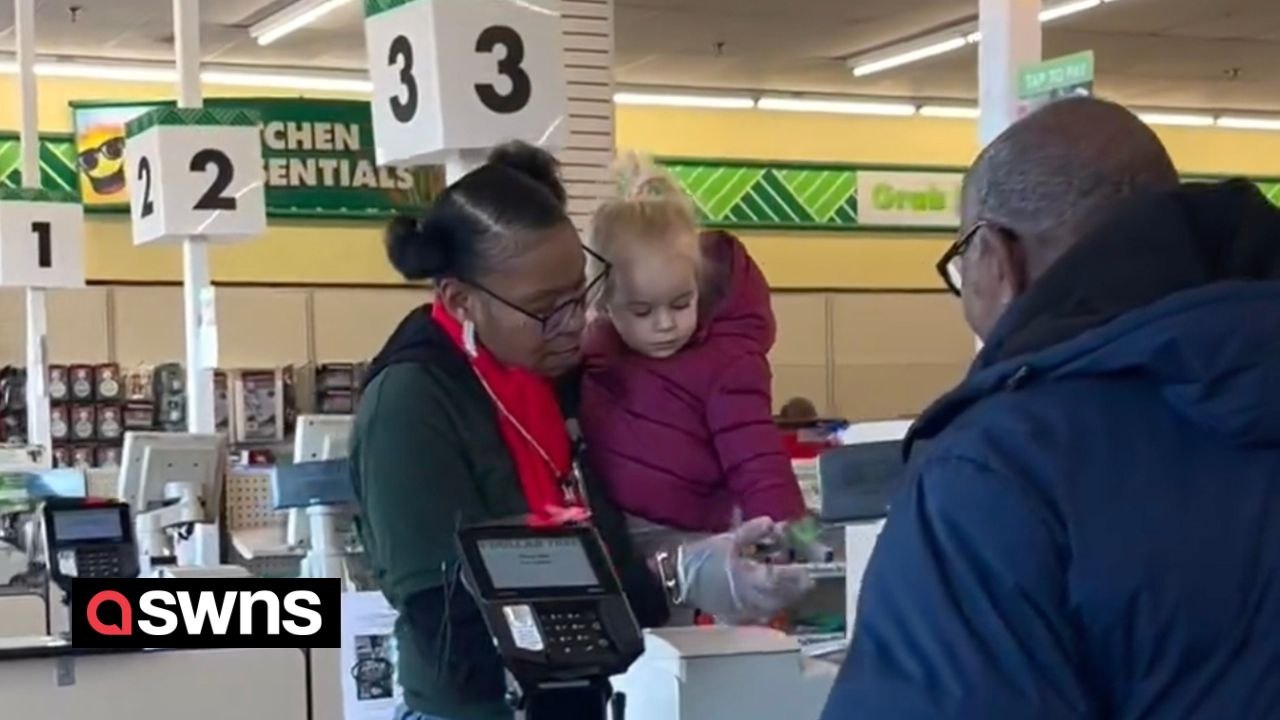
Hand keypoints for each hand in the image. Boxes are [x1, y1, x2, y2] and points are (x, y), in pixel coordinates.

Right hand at [676, 516, 814, 623]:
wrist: (676, 581)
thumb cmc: (700, 558)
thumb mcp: (726, 539)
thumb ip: (752, 532)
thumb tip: (772, 523)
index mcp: (749, 578)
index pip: (782, 578)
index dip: (798, 574)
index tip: (807, 567)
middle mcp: (751, 598)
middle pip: (783, 597)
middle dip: (796, 586)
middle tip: (805, 575)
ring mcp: (744, 610)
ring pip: (775, 607)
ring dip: (786, 596)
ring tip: (791, 584)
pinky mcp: (737, 616)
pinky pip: (763, 613)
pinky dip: (772, 604)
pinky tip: (772, 595)